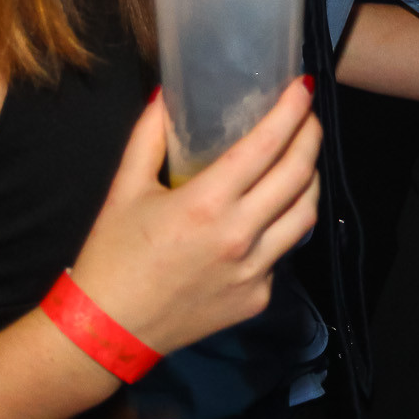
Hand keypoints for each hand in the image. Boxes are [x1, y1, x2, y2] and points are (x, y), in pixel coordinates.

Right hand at [69, 81, 320, 357]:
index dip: (292, 111)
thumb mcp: (125, 188)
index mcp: (207, 204)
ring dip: (309, 180)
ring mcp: (255, 271)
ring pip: (305, 214)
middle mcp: (240, 237)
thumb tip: (167, 94)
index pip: (267, 146)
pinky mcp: (258, 298)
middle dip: (311, 136)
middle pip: (300, 175)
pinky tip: (270, 212)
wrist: (108, 331)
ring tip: (300, 159)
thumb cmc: (113, 254)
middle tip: (308, 116)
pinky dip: (283, 225)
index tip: (303, 88)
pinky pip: (283, 251)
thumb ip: (148, 136)